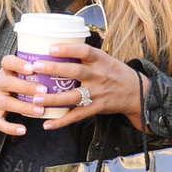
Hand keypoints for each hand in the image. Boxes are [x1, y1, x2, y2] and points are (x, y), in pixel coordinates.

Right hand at [0, 54, 53, 136]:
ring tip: (40, 111)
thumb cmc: (12, 83)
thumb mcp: (16, 73)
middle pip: (8, 83)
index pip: (7, 62)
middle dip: (26, 87)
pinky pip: (0, 123)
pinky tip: (23, 130)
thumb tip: (64, 64)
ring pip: (7, 103)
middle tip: (44, 91)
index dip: (18, 64)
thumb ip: (34, 71)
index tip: (32, 67)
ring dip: (24, 107)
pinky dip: (11, 128)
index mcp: (5, 71)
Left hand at [23, 42, 143, 130]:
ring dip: (53, 99)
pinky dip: (62, 121)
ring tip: (36, 99)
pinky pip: (77, 116)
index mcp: (100, 60)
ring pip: (73, 96)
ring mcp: (97, 93)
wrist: (136, 92)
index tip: (50, 48)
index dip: (68, 49)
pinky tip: (47, 124)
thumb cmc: (113, 72)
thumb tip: (55, 47)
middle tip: (35, 67)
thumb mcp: (104, 59)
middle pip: (76, 71)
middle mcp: (99, 75)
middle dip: (55, 69)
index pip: (84, 51)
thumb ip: (84, 56)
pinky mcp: (96, 108)